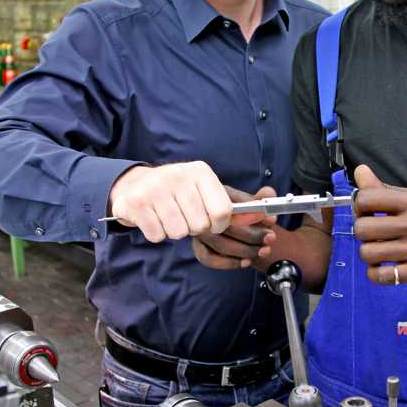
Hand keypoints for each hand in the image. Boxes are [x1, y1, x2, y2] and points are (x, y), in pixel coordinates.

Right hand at [109, 162, 234, 242]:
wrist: (135, 186)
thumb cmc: (180, 192)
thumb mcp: (210, 190)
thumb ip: (241, 205)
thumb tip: (270, 217)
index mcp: (201, 172)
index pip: (222, 211)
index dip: (219, 224)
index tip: (212, 221)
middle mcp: (178, 175)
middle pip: (200, 225)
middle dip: (194, 228)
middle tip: (184, 215)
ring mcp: (155, 188)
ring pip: (178, 232)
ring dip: (175, 231)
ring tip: (169, 215)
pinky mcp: (136, 204)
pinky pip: (157, 235)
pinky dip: (157, 233)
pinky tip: (154, 218)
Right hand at [192, 186, 277, 268]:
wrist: (235, 226)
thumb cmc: (242, 211)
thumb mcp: (251, 201)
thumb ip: (262, 197)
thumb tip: (269, 193)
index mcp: (215, 195)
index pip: (231, 205)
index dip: (252, 214)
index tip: (271, 220)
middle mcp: (203, 212)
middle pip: (224, 226)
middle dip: (252, 235)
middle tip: (270, 237)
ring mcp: (199, 231)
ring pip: (219, 244)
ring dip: (245, 250)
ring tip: (264, 250)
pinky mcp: (198, 247)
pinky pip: (209, 259)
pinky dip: (229, 262)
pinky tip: (246, 262)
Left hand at [353, 164, 406, 285]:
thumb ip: (386, 189)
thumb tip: (360, 172)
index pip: (367, 198)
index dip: (359, 206)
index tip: (367, 211)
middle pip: (363, 228)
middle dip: (361, 232)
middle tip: (371, 234)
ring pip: (369, 253)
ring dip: (368, 253)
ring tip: (378, 250)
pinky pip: (382, 276)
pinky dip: (376, 273)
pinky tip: (383, 267)